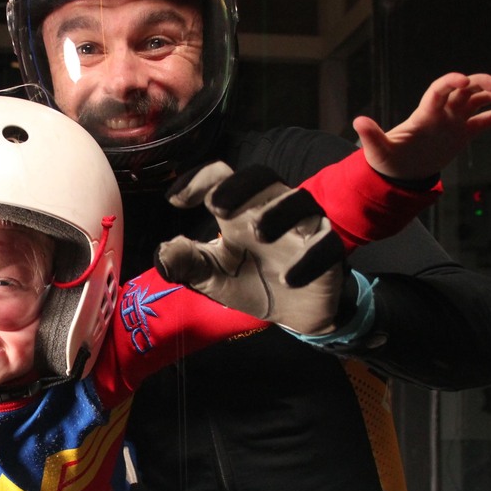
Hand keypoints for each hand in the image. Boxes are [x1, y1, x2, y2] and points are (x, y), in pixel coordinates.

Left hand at [154, 162, 345, 334]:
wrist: (291, 313)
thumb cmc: (249, 283)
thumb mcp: (211, 277)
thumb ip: (188, 262)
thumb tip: (162, 253)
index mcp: (240, 209)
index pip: (221, 177)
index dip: (199, 180)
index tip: (174, 200)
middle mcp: (272, 209)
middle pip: (262, 177)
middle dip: (240, 186)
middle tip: (216, 207)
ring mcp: (303, 227)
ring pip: (299, 202)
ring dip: (277, 214)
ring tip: (257, 233)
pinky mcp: (328, 250)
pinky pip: (324, 246)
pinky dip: (307, 260)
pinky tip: (288, 279)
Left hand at [354, 72, 490, 180]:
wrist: (399, 174)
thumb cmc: (387, 161)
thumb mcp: (378, 151)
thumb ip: (372, 136)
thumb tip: (358, 121)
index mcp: (425, 114)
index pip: (440, 90)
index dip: (451, 81)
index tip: (464, 80)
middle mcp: (441, 114)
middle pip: (463, 90)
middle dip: (481, 83)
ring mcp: (452, 123)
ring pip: (475, 102)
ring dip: (490, 96)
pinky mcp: (460, 136)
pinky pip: (480, 123)